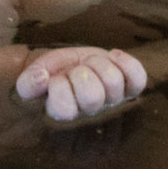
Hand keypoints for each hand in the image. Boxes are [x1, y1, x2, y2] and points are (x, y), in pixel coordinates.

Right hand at [14, 47, 146, 121]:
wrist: (76, 64)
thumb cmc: (56, 72)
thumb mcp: (38, 73)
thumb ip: (29, 81)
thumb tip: (41, 79)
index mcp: (65, 113)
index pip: (64, 110)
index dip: (59, 88)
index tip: (54, 78)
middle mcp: (91, 112)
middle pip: (92, 97)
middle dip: (81, 73)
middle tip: (76, 69)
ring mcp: (113, 101)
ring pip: (113, 83)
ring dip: (99, 63)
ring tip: (90, 62)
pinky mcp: (130, 89)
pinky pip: (138, 79)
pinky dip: (126, 62)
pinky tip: (113, 55)